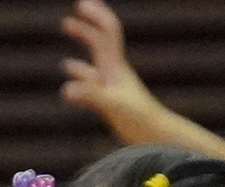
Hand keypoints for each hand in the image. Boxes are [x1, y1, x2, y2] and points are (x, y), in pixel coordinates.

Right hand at [60, 0, 159, 127]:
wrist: (158, 136)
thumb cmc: (140, 121)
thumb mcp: (113, 106)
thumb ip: (90, 96)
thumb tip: (66, 90)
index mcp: (115, 68)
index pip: (106, 33)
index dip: (94, 16)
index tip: (79, 5)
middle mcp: (114, 73)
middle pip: (99, 43)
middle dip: (85, 30)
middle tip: (67, 21)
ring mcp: (112, 87)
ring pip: (94, 66)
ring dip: (80, 58)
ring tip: (66, 60)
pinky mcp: (111, 102)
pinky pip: (92, 87)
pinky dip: (80, 84)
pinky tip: (70, 90)